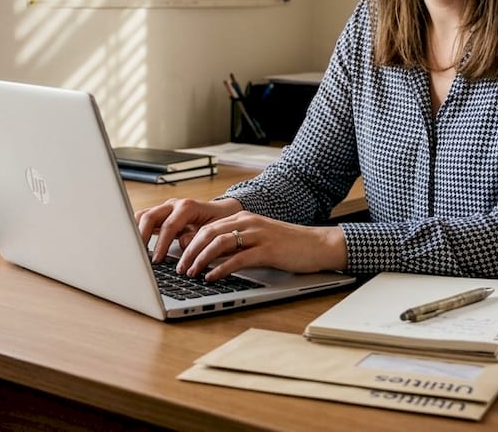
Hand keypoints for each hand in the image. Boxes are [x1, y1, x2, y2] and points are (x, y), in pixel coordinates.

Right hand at [135, 197, 242, 264]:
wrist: (223, 211)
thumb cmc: (219, 221)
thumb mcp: (213, 231)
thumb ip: (197, 238)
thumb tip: (182, 244)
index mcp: (187, 207)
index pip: (169, 226)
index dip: (161, 244)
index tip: (156, 260)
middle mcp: (173, 205)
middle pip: (150, 217)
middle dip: (142, 237)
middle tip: (139, 256)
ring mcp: (165, 208)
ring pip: (143, 215)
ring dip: (137, 232)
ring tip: (133, 250)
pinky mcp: (161, 214)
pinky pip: (144, 219)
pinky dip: (138, 229)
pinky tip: (136, 243)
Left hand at [174, 211, 347, 280]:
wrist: (318, 244)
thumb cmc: (288, 246)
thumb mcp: (258, 240)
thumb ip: (237, 244)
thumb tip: (211, 257)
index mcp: (243, 218)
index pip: (208, 227)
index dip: (190, 242)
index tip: (179, 257)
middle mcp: (248, 223)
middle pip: (208, 233)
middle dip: (190, 251)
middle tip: (180, 268)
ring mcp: (258, 235)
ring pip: (219, 244)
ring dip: (201, 260)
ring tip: (191, 273)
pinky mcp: (268, 250)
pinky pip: (238, 259)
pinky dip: (221, 269)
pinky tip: (212, 278)